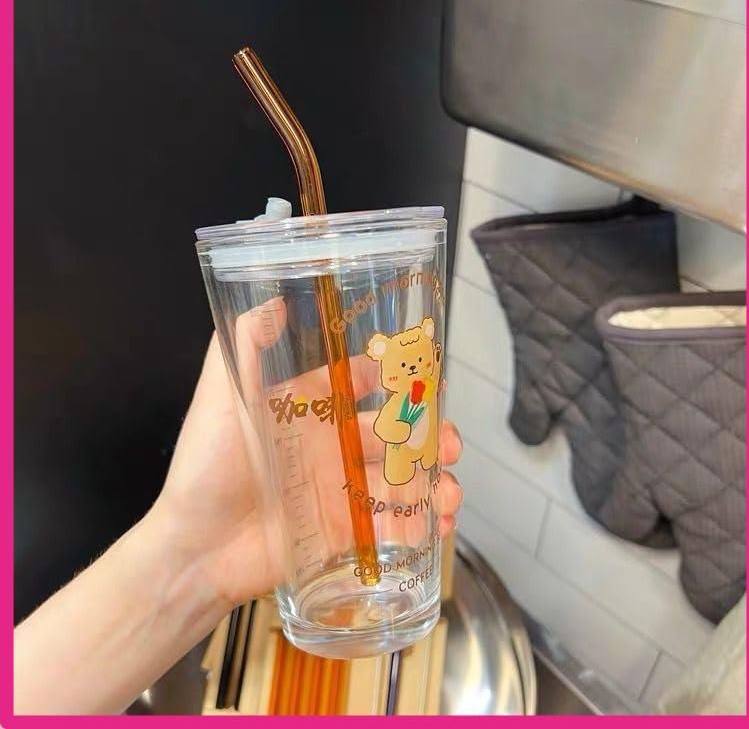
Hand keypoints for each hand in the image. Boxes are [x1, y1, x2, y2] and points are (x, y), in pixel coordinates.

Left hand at [151, 297, 463, 608]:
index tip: (424, 374)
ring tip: (447, 491)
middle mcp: (328, 443)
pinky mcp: (343, 530)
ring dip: (432, 480)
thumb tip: (271, 301)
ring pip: (399, 476)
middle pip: (392, 430)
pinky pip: (390, 522)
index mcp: (307, 408)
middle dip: (426, 433)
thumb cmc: (206, 469)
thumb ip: (243, 347)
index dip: (394, 377)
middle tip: (449, 443)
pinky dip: (420, 524)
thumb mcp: (222, 399)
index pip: (360, 381)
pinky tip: (436, 526)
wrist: (196, 549)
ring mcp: (339, 487)